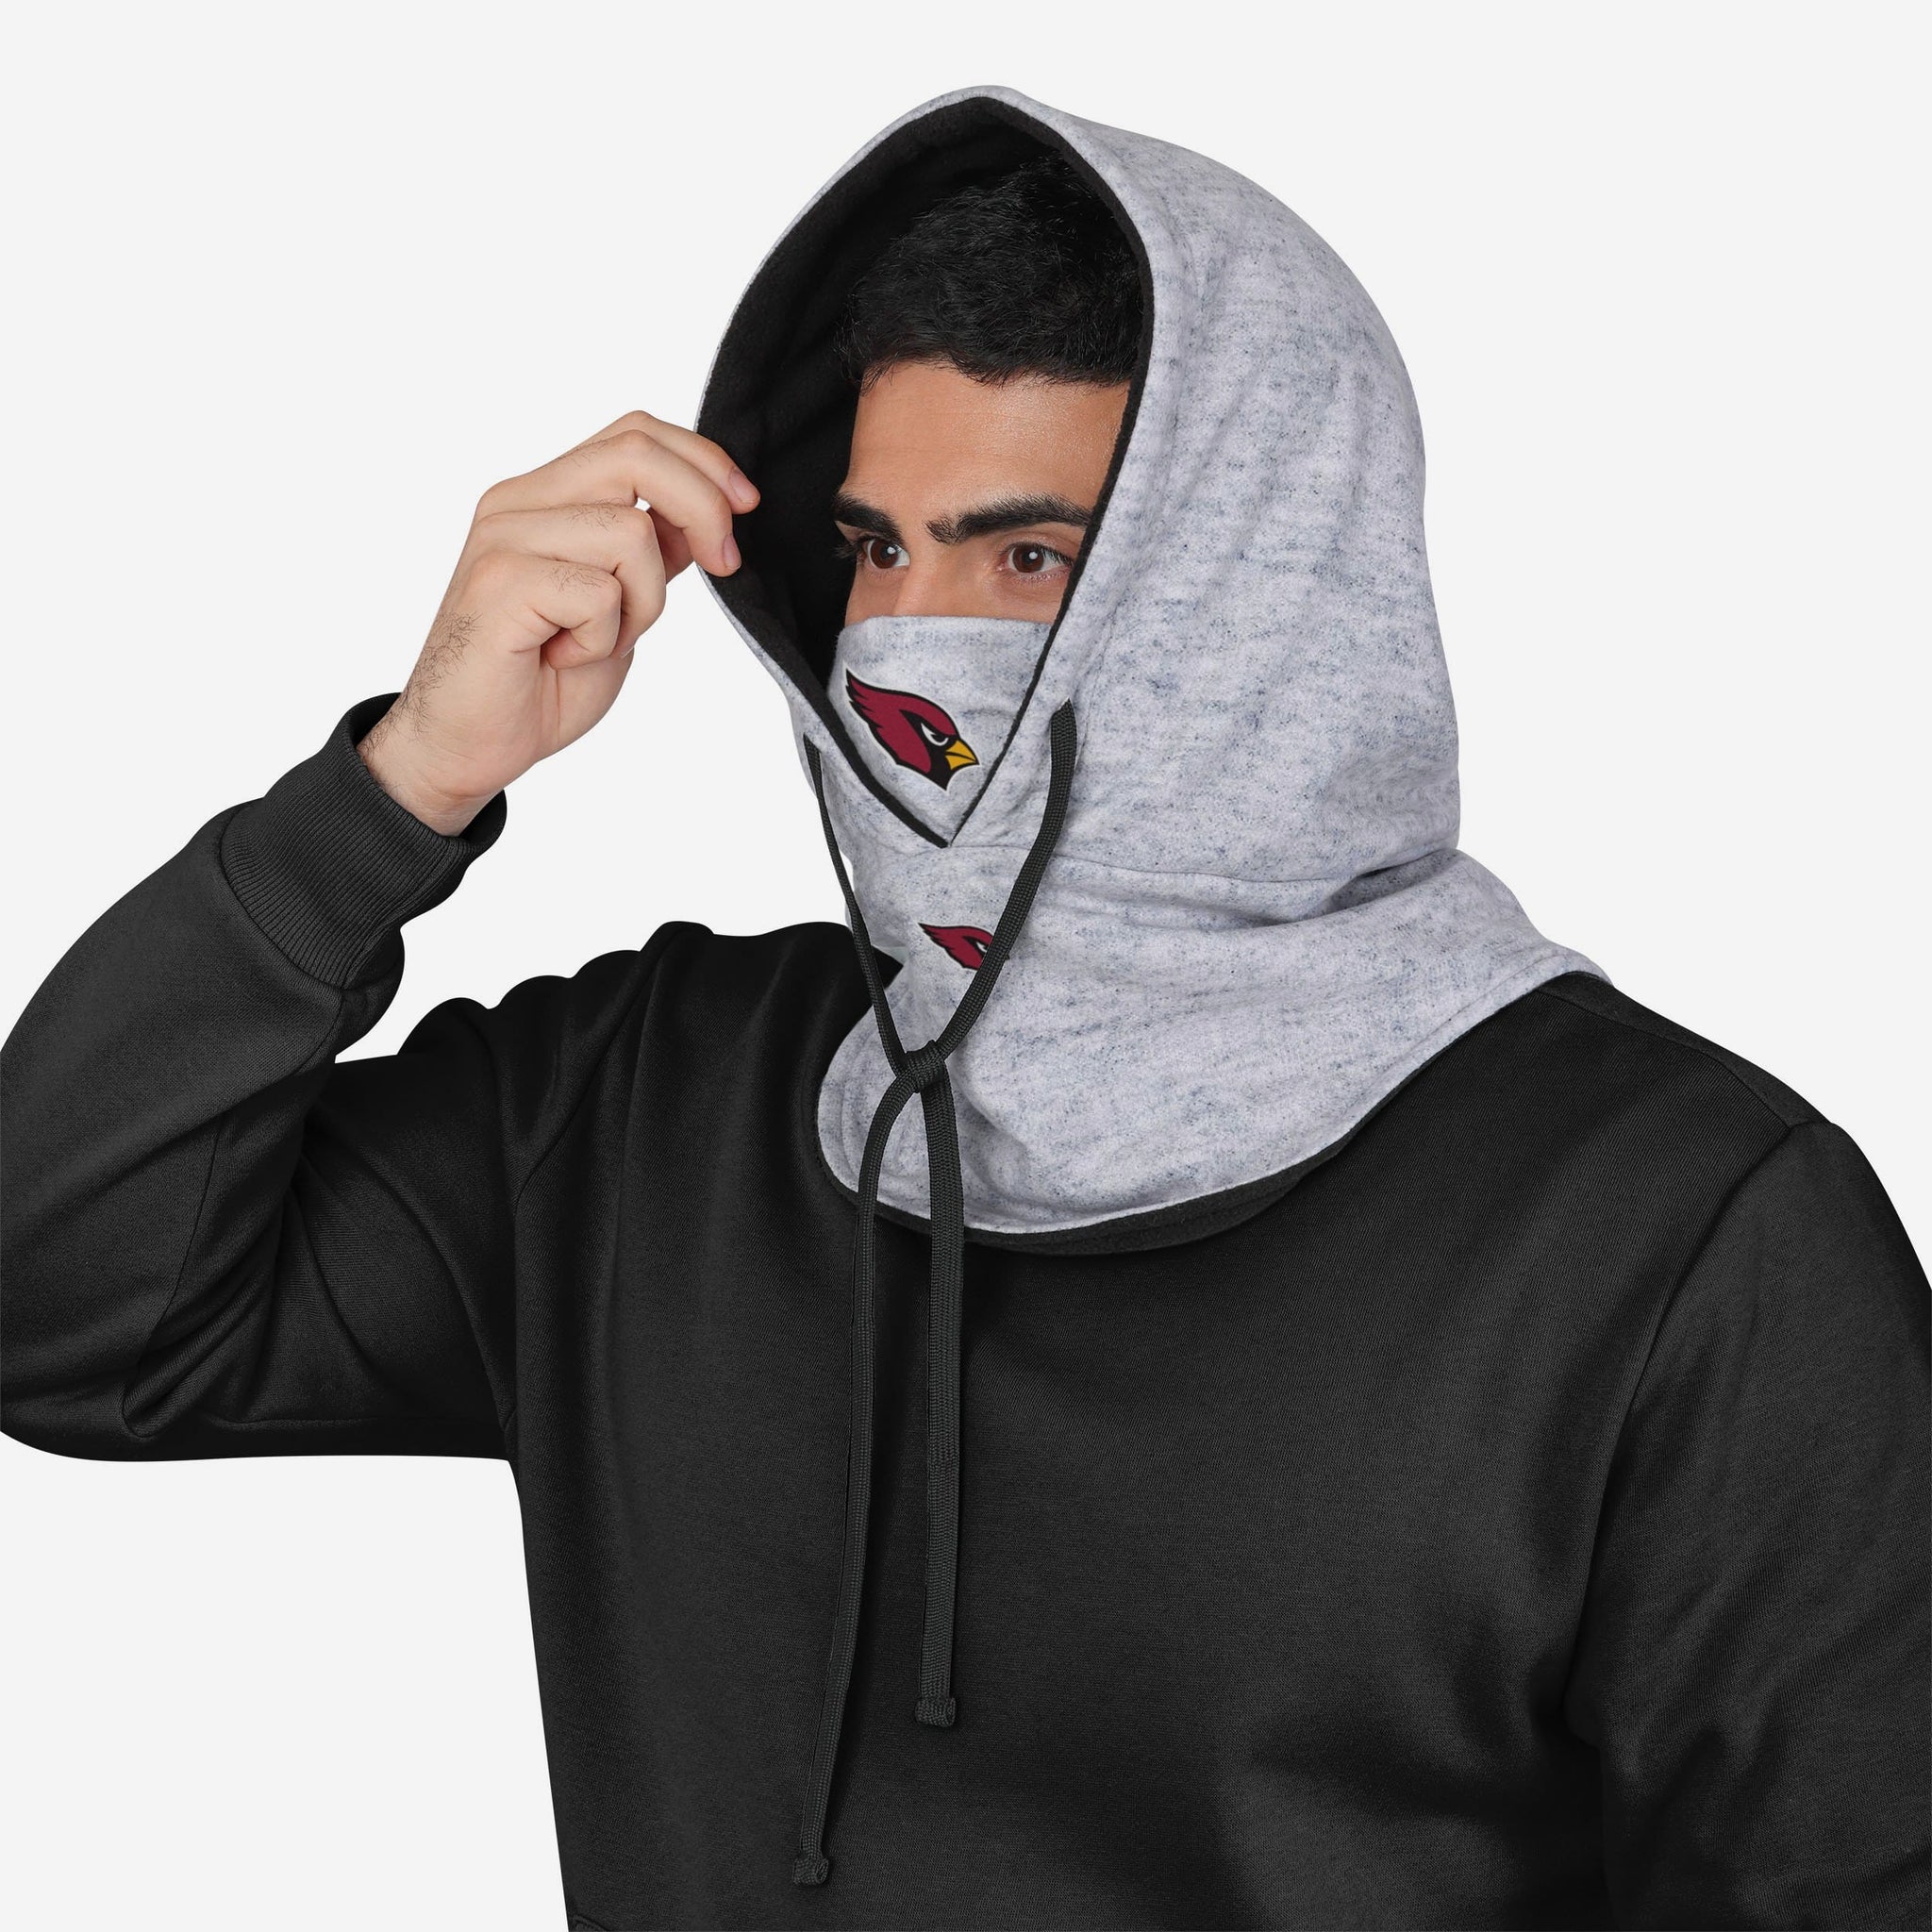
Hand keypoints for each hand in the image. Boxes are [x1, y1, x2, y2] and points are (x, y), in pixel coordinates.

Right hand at [356, 410, 758, 833]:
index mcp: (544, 496)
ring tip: (596, 640)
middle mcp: (518, 502)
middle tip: (723, 565)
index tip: (745, 507)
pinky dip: (602, 638)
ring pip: (630, 532)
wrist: (465, 745)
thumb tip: (702, 515)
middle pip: (636, 455)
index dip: (704, 462)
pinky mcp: (500, 581)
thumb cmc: (536, 683)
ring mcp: (504, 537)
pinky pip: (600, 592)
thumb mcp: (618, 608)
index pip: (634, 434)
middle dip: (703, 509)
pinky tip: (561, 657)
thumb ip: (646, 555)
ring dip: (642, 603)